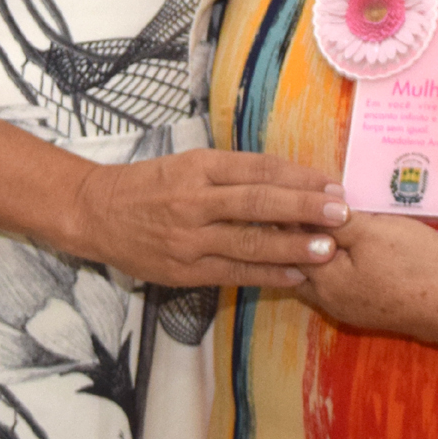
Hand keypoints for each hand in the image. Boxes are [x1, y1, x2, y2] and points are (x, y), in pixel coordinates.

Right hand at [65, 149, 347, 287]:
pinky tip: (297, 274)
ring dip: (293, 247)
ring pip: (249, 242)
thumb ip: (232, 173)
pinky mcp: (184, 270)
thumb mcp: (188, 163)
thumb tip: (289, 180)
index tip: (331, 183)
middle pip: (258, 203)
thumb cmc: (150, 185)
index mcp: (199, 166)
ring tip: (328, 248)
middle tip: (341, 212)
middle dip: (304, 208)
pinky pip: (234, 273)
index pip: (258, 169)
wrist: (96, 213)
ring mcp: (189, 238)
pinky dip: (269, 275)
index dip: (298, 177)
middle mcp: (194, 200)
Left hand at [295, 213, 437, 356]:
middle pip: (299, 263)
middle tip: (306, 202)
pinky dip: (335, 261)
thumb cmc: (414, 263)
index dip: (291, 215)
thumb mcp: (371, 232)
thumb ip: (333, 222)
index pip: (290, 244)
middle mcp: (330, 301)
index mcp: (324, 282)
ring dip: (318, 249)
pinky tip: (346, 245)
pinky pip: (338, 282)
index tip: (292, 190)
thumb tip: (303, 210)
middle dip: (300, 234)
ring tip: (324, 219)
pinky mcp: (369, 309)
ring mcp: (349, 308)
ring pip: (319, 274)